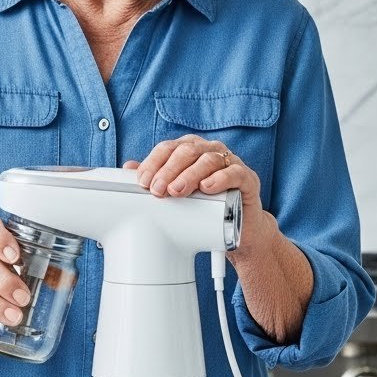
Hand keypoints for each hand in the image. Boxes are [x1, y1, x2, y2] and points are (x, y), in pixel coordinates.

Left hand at [123, 135, 267, 254]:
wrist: (237, 228)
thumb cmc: (204, 206)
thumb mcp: (177, 193)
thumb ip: (157, 179)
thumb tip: (128, 168)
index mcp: (190, 149)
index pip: (168, 148)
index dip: (154, 162)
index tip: (142, 181)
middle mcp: (209, 151)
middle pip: (187, 151)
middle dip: (169, 170)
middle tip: (158, 190)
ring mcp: (230, 162)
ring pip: (208, 160)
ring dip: (190, 175)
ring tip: (177, 191)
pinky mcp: (247, 178)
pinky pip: (235, 172)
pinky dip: (221, 178)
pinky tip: (207, 187)